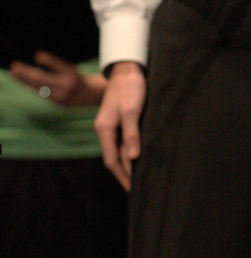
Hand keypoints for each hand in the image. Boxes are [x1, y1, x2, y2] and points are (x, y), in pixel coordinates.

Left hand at [9, 51, 105, 107]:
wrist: (88, 96)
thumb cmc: (75, 78)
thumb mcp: (69, 68)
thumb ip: (54, 63)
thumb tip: (37, 56)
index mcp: (72, 74)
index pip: (60, 66)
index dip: (49, 61)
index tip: (37, 55)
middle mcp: (68, 86)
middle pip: (44, 79)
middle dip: (27, 73)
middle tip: (15, 67)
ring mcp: (62, 96)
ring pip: (40, 87)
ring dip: (25, 80)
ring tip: (14, 73)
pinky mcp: (57, 103)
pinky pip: (41, 92)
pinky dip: (31, 85)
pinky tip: (22, 80)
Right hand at [94, 61, 146, 190]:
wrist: (128, 68)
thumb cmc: (130, 87)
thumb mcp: (131, 110)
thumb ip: (132, 133)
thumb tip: (133, 157)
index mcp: (104, 129)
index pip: (111, 160)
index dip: (122, 175)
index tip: (132, 189)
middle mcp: (105, 129)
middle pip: (113, 157)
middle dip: (124, 173)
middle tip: (138, 188)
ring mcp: (111, 124)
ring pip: (118, 149)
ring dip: (128, 163)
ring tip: (140, 175)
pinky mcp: (119, 119)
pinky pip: (123, 141)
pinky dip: (130, 151)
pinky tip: (138, 155)